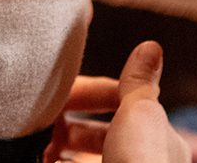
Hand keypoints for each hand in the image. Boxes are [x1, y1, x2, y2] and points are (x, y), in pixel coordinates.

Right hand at [43, 46, 196, 162]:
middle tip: (42, 127)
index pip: (124, 106)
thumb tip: (152, 45)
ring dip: (56, 154)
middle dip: (68, 130)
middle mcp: (139, 161)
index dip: (92, 95)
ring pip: (81, 161)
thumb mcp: (141, 116)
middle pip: (98, 138)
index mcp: (159, 141)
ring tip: (36, 151)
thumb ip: (139, 83)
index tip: (58, 93)